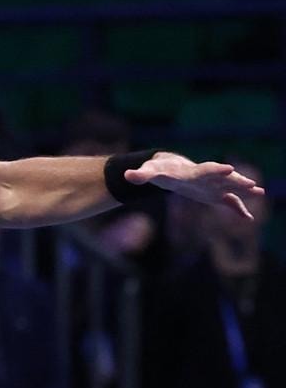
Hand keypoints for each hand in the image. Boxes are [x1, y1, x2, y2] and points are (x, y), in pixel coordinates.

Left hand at [125, 152, 264, 219]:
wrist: (168, 169)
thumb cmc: (159, 170)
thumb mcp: (150, 173)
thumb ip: (140, 175)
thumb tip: (127, 176)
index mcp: (192, 172)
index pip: (206, 169)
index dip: (217, 170)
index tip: (229, 169)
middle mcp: (206, 177)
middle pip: (223, 179)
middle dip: (236, 180)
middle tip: (252, 183)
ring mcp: (211, 186)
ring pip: (230, 188)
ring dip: (243, 191)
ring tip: (260, 192)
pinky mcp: (213, 195)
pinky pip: (228, 202)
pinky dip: (237, 209)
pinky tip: (247, 218)